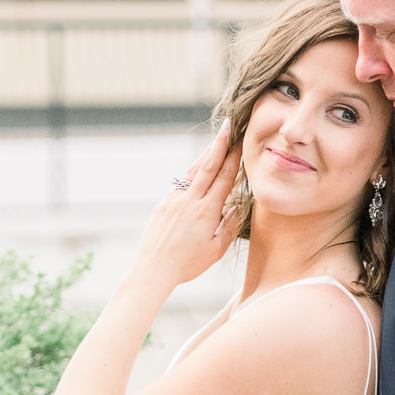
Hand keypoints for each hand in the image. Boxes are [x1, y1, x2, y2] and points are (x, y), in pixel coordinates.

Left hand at [134, 121, 242, 287]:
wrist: (153, 269)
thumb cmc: (187, 264)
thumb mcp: (216, 249)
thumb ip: (229, 226)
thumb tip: (237, 206)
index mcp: (207, 211)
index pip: (224, 178)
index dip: (234, 158)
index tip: (240, 141)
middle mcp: (190, 200)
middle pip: (208, 165)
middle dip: (220, 144)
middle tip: (229, 126)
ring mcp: (174, 200)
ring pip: (193, 171)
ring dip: (205, 154)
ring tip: (215, 141)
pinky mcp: (163, 204)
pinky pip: (181, 183)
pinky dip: (192, 172)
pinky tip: (197, 168)